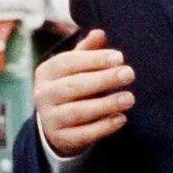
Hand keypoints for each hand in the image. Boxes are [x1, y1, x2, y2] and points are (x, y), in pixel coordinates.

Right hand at [35, 29, 134, 155]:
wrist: (56, 124)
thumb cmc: (73, 86)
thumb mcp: (76, 67)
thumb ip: (88, 51)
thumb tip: (100, 33)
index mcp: (46, 72)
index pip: (68, 62)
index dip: (94, 59)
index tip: (119, 57)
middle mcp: (43, 94)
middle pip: (73, 86)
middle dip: (103, 79)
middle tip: (129, 74)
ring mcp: (50, 119)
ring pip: (77, 112)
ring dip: (105, 105)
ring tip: (129, 98)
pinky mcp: (60, 139)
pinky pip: (83, 134)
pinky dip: (103, 127)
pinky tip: (121, 119)